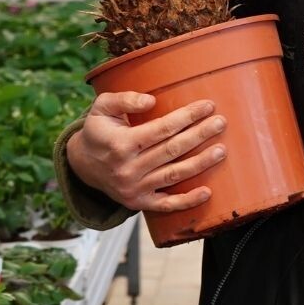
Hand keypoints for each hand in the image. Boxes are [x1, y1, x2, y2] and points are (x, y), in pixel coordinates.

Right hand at [67, 92, 225, 212]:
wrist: (82, 166)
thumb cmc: (98, 130)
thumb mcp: (101, 108)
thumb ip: (124, 99)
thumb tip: (151, 101)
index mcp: (120, 143)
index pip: (161, 128)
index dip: (186, 117)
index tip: (207, 106)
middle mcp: (128, 168)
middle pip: (173, 150)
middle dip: (200, 135)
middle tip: (221, 122)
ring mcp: (134, 188)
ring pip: (174, 175)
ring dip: (201, 163)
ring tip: (221, 150)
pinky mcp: (139, 203)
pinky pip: (167, 205)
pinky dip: (188, 201)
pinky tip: (207, 192)